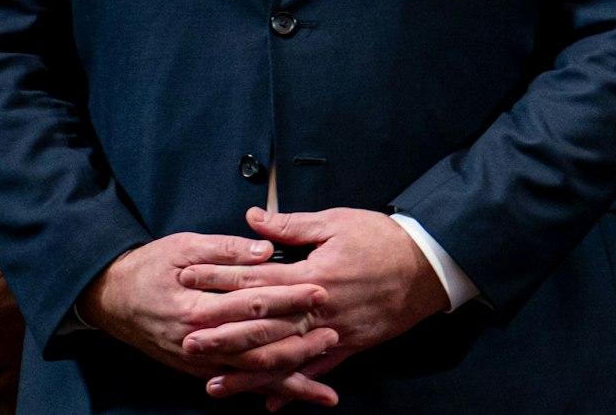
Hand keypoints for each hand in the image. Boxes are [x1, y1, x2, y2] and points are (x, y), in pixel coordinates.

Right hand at [75, 234, 335, 382]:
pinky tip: (296, 395)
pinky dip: (269, 390)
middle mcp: (198, 340)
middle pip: (256, 346)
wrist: (111, 298)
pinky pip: (240, 383)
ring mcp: (198, 361)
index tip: (319, 290)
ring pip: (251, 374)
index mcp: (196, 306)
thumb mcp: (183, 247)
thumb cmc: (148, 268)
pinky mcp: (200, 369)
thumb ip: (226, 250)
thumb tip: (265, 250)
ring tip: (324, 383)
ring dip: (289, 378)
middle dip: (298, 342)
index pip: (252, 304)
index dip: (288, 297)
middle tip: (333, 333)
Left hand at [181, 207, 447, 402]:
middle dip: (221, 334)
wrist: (429, 266)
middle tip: (186, 341)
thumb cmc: (384, 239)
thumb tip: (252, 219)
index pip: (255, 277)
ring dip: (248, 372)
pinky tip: (269, 403)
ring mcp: (334, 331)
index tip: (188, 279)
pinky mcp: (351, 346)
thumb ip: (292, 225)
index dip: (219, 278)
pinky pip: (316, 370)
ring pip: (284, 356)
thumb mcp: (337, 222)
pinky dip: (293, 388)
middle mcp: (318, 308)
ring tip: (214, 382)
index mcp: (312, 274)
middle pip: (262, 324)